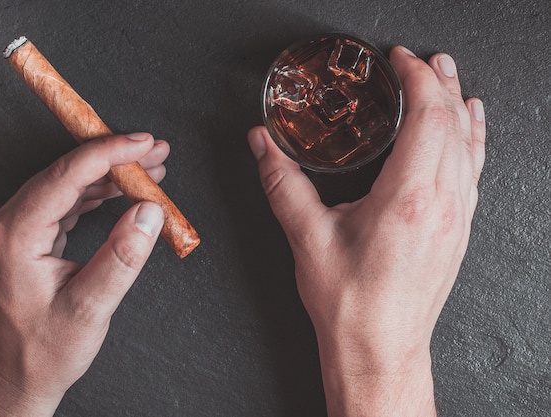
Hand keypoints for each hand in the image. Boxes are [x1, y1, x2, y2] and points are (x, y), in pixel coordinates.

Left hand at [0, 133, 168, 416]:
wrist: (15, 379)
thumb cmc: (43, 352)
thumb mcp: (89, 308)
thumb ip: (121, 258)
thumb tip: (148, 213)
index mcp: (14, 236)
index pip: (66, 176)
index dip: (109, 153)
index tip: (143, 143)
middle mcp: (7, 226)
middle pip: (66, 173)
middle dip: (114, 159)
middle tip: (155, 151)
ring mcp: (15, 231)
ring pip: (67, 185)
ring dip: (109, 175)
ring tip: (148, 170)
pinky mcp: (26, 239)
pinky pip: (65, 203)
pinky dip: (97, 195)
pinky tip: (122, 192)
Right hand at [248, 47, 485, 415]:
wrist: (379, 349)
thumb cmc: (350, 304)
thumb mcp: (307, 238)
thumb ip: (283, 183)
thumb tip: (264, 146)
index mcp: (408, 200)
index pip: (427, 119)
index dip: (416, 80)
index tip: (399, 61)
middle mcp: (442, 205)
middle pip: (454, 124)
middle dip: (439, 83)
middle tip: (422, 58)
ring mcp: (456, 219)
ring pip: (470, 145)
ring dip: (459, 105)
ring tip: (449, 77)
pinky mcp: (457, 231)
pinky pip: (475, 171)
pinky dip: (473, 139)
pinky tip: (472, 127)